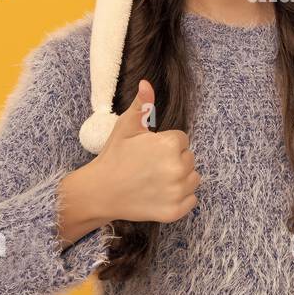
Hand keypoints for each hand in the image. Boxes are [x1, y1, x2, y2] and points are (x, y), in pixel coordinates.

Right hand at [61, 80, 200, 239]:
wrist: (100, 191)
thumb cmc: (114, 157)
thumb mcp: (126, 127)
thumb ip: (142, 105)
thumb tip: (147, 82)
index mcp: (169, 145)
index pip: (182, 140)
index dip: (166, 144)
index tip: (149, 152)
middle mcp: (177, 168)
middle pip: (189, 159)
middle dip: (174, 160)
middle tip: (150, 167)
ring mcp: (177, 192)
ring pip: (193, 179)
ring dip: (181, 179)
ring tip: (156, 180)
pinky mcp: (175, 211)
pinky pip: (192, 200)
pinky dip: (181, 198)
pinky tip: (161, 194)